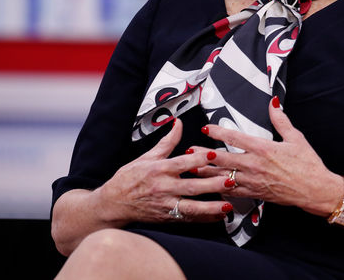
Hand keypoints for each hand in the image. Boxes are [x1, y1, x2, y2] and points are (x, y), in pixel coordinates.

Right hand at [94, 118, 231, 223]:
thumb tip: (179, 124)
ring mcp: (165, 205)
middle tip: (230, 181)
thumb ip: (167, 142)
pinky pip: (188, 219)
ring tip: (227, 206)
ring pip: (191, 207)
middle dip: (212, 185)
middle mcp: (163, 188)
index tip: (214, 155)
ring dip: (211, 207)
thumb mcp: (147, 157)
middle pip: (191, 187)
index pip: (182, 163)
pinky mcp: (167, 217)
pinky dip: (203, 218)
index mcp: (159, 170)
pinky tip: (217, 216)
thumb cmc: (129, 179)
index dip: (199, 158)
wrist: (113, 204)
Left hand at [193, 98, 343, 216]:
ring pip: (224, 176)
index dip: (218, 131)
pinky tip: (210, 187)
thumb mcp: (295, 138)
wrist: (315, 190)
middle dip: (204, 155)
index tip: (206, 127)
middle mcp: (254, 165)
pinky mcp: (256, 194)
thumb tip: (273, 103)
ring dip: (207, 172)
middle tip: (190, 150)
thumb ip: (280, 120)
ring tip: (192, 168)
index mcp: (263, 149)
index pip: (235, 137)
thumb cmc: (308, 164)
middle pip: (223, 158)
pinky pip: (233, 192)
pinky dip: (220, 189)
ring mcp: (253, 181)